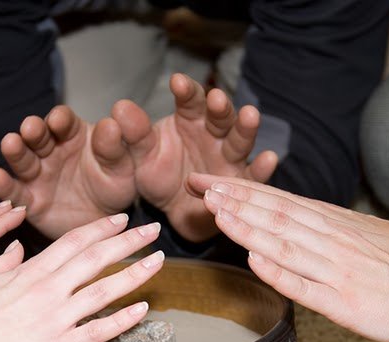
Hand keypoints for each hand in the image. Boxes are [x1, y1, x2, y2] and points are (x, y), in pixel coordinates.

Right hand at [0, 106, 135, 239]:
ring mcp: (37, 175)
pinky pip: (15, 193)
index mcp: (73, 135)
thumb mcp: (124, 166)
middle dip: (33, 131)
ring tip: (11, 144)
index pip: (63, 121)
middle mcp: (50, 150)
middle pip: (37, 136)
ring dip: (15, 151)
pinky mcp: (31, 201)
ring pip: (22, 159)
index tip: (60, 120)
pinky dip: (4, 186)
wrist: (108, 222)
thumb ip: (118, 146)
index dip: (60, 120)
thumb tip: (112, 123)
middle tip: (31, 128)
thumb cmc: (115, 185)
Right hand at [0, 214, 164, 341]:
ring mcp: (55, 319)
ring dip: (134, 274)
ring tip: (158, 262)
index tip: (122, 221)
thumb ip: (0, 263)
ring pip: (104, 291)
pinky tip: (143, 310)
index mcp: (29, 272)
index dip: (101, 229)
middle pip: (95, 259)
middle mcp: (48, 290)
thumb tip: (16, 249)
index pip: (73, 242)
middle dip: (128, 242)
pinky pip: (97, 332)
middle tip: (153, 231)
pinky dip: (122, 320)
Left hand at [113, 73, 277, 241]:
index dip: (186, 91)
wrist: (170, 214)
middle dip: (220, 107)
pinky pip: (253, 177)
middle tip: (216, 98)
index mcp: (190, 121)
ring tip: (250, 115)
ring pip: (240, 141)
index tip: (177, 82)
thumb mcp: (141, 157)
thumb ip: (134, 134)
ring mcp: (229, 159)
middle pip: (220, 116)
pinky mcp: (240, 184)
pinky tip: (269, 159)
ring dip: (245, 128)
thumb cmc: (157, 177)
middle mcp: (214, 135)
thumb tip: (119, 107)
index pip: (190, 101)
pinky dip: (262, 169)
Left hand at [186, 173, 388, 269]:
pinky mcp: (343, 302)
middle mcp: (331, 242)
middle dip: (236, 201)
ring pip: (286, 244)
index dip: (244, 191)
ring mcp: (336, 271)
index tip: (213, 182)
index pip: (281, 202)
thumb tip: (290, 223)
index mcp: (335, 226)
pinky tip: (254, 259)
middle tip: (201, 187)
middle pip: (277, 216)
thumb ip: (326, 230)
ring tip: (217, 214)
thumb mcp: (362, 237)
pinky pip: (306, 285)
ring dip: (249, 227)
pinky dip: (279, 271)